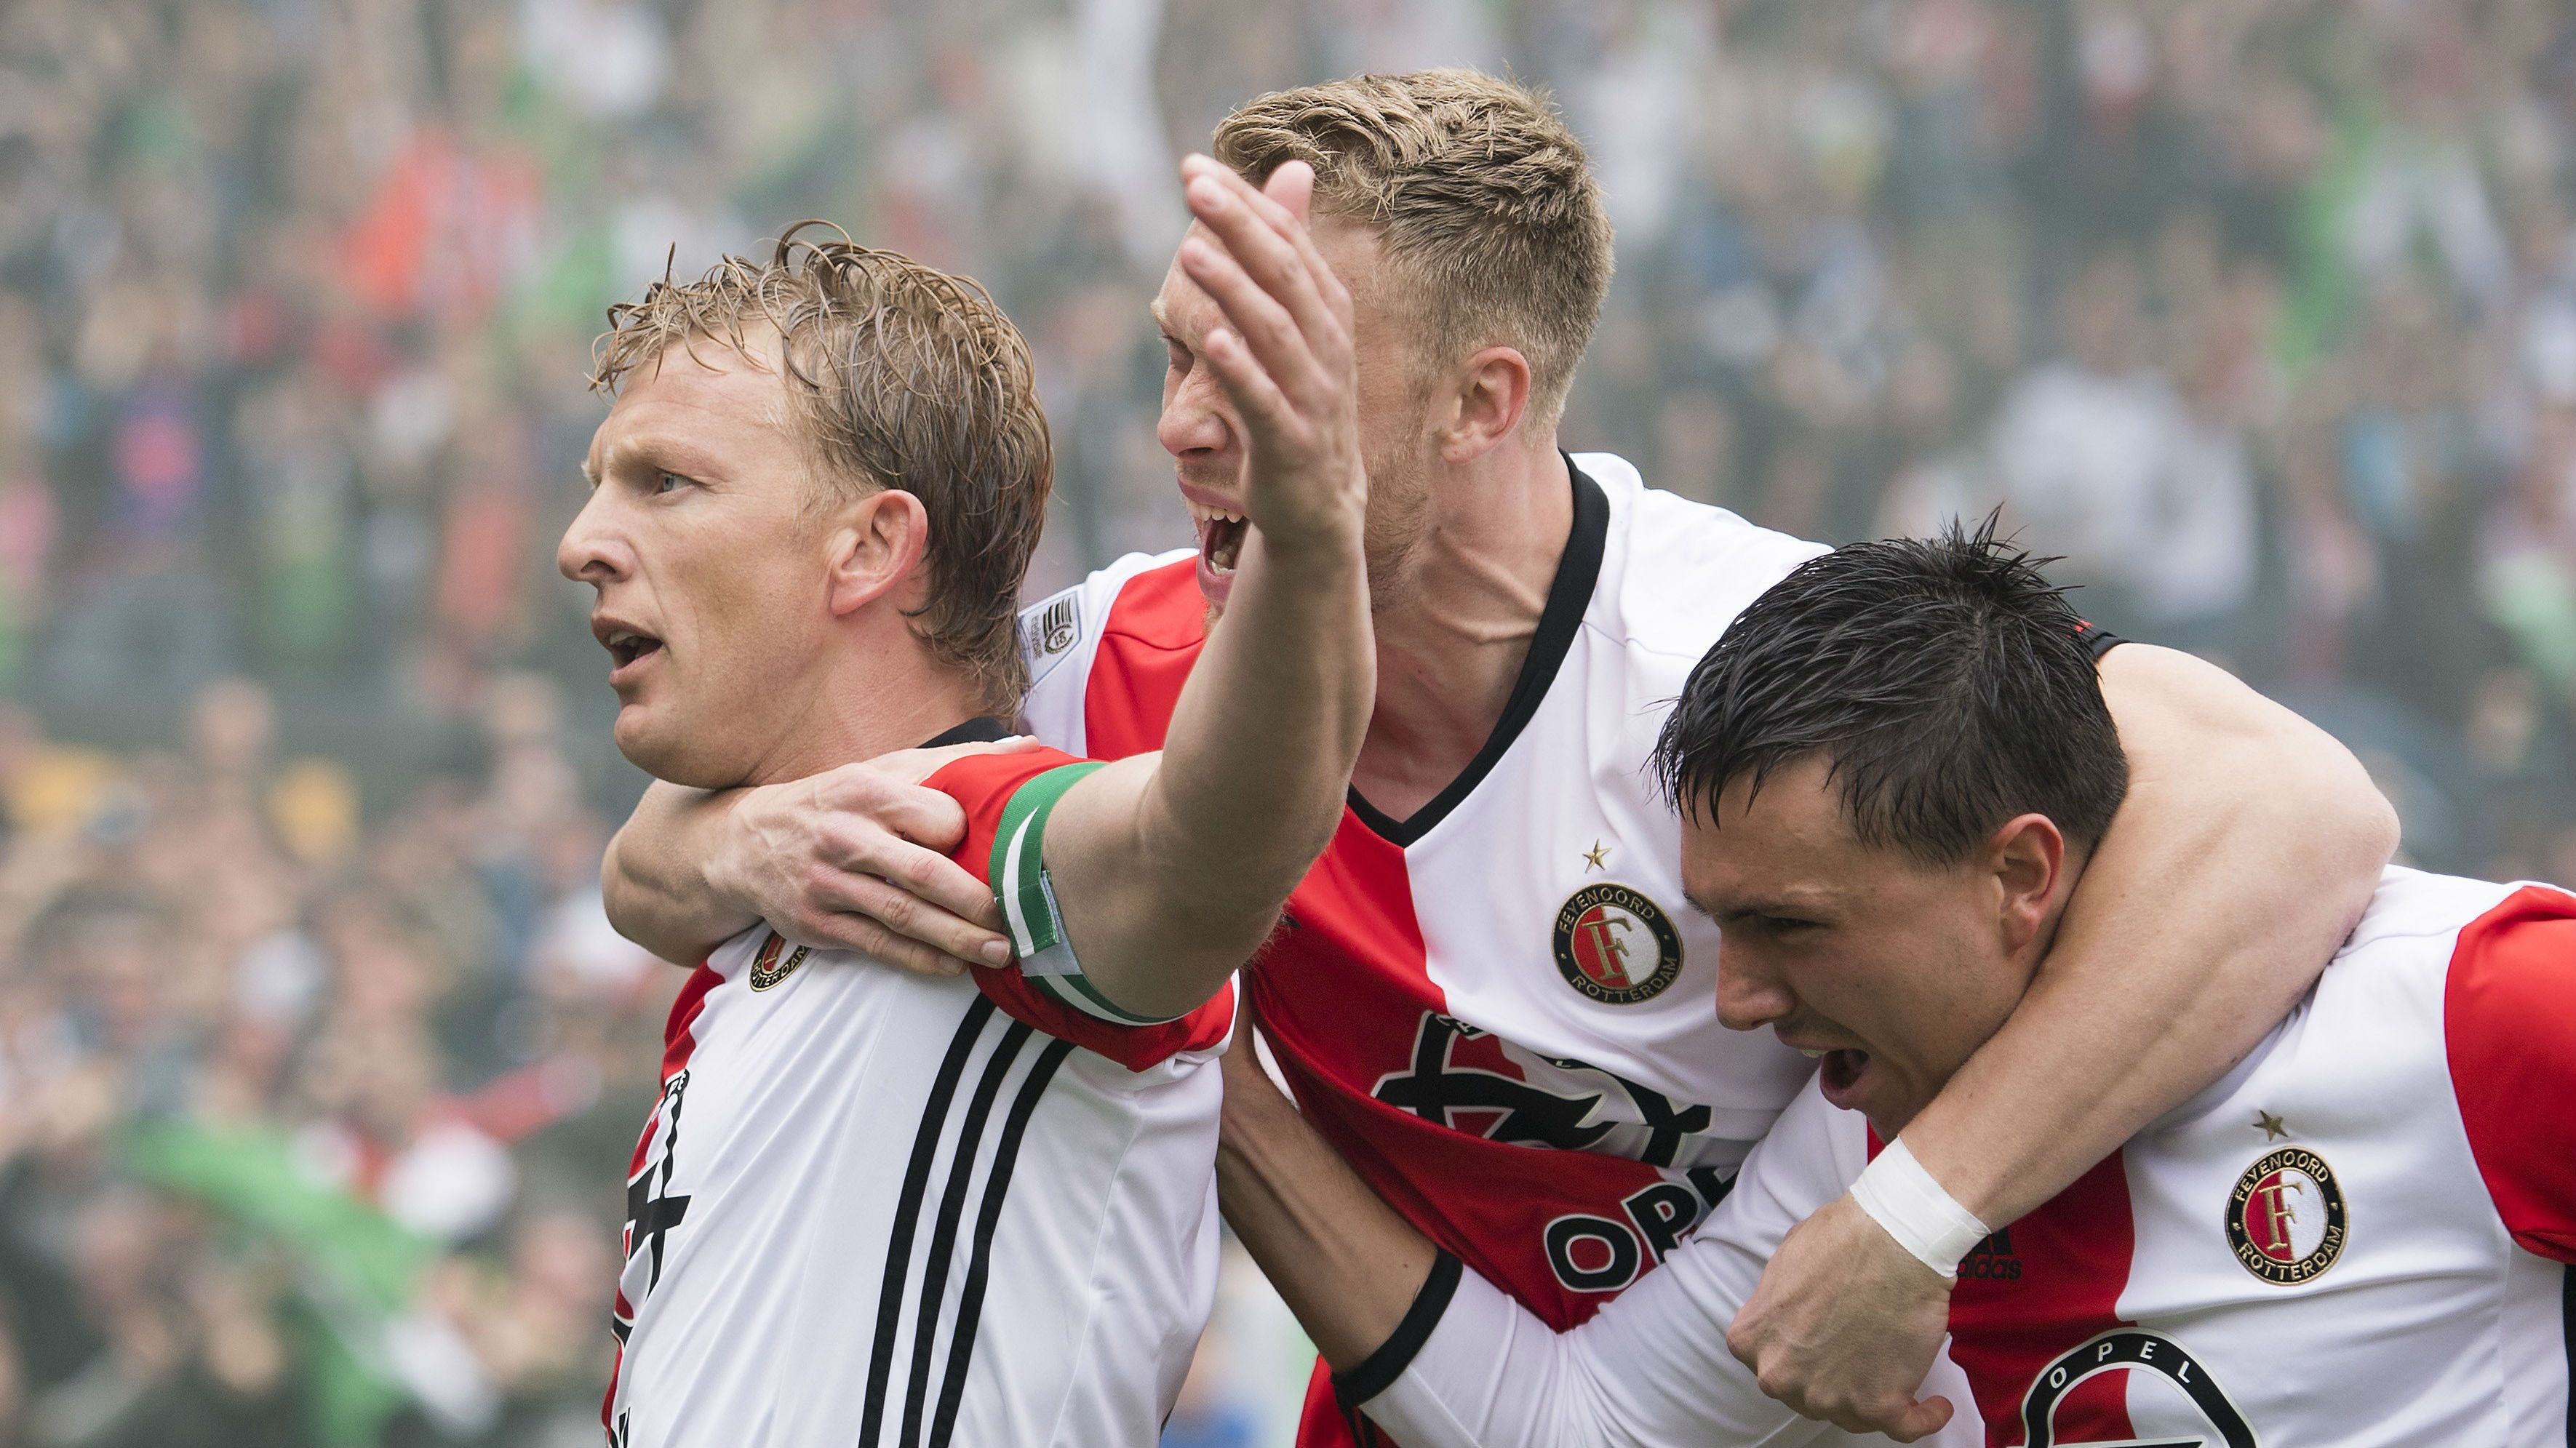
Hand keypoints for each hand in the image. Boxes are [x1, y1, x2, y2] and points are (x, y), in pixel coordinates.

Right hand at [708, 739, 1037, 975]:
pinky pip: (878, 946)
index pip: (936, 817)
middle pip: (925, 874)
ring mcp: (827, 883)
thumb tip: (1029, 749)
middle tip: (1019, 919)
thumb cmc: (836, 802)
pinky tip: (955, 966)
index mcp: (867, 790)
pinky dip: (921, 959)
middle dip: (977, 902)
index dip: (972, 836)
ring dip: (958, 938)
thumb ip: (954, 763)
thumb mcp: (883, 770)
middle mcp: (844, 835)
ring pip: (904, 916)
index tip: (1002, 852)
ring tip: (1001, 951)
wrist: (745, 843)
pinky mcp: (817, 923)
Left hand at [1174, 154, 1365, 552]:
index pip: (1288, 242)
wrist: (1319, 505)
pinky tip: (1209, 342)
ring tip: (1191, 250)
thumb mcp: (1296, 328)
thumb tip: (1291, 172)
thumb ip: (1285, 257)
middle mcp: (1328, 346)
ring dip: (1233, 289)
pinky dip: (1240, 370)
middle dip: (1239, 226)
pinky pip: (1265, 401)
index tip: (1197, 166)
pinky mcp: (1292, 442)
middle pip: (1284, 274)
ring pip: (1275, 331)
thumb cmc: (1297, 404)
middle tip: (1193, 187)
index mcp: (1327, 312)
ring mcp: (1313, 395)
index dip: (1246, 202)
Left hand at [1727, 1193, 1957, 1441]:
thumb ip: (1777, 1304)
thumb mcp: (1782, 1262)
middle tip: (1856, 1353)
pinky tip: (1936, 1405)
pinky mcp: (1880, 1405)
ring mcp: (1829, 1396)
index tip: (1820, 1350)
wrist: (1893, 1239)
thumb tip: (1791, 1314)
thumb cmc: (1842, 1240)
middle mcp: (1782, 1377)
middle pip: (1809, 1393)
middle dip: (1830, 1376)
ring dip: (1871, 1396)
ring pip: (1852, 1412)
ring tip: (1895, 1371)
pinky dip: (1924, 1418)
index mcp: (1753, 1342)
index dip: (1800, 1356)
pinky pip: (1905, 1428)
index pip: (1774, 1364)